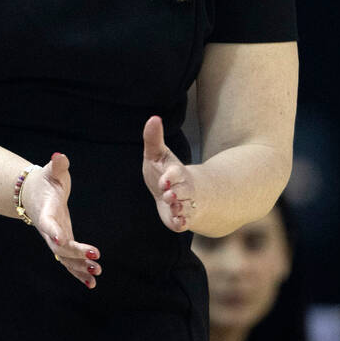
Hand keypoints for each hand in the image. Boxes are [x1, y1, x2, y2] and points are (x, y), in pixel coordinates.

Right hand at [21, 151, 102, 288]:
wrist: (33, 193)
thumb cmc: (47, 180)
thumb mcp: (53, 171)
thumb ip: (57, 165)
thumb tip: (59, 156)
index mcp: (45, 212)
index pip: (48, 223)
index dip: (54, 230)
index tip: (62, 239)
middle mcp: (49, 229)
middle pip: (59, 246)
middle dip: (76, 253)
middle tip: (95, 258)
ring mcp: (54, 239)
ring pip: (65, 258)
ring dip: (79, 267)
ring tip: (97, 273)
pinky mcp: (62, 243)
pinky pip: (68, 262)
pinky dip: (79, 272)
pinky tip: (92, 283)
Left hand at [142, 116, 197, 231]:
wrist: (177, 193)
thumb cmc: (166, 172)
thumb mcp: (158, 155)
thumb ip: (154, 139)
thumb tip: (154, 117)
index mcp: (176, 173)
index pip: (176, 173)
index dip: (171, 177)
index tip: (164, 179)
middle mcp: (184, 189)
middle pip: (184, 191)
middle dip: (177, 193)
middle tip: (169, 195)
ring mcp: (184, 204)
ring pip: (186, 207)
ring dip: (180, 207)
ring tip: (172, 206)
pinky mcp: (180, 219)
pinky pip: (184, 222)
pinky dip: (182, 222)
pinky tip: (178, 222)